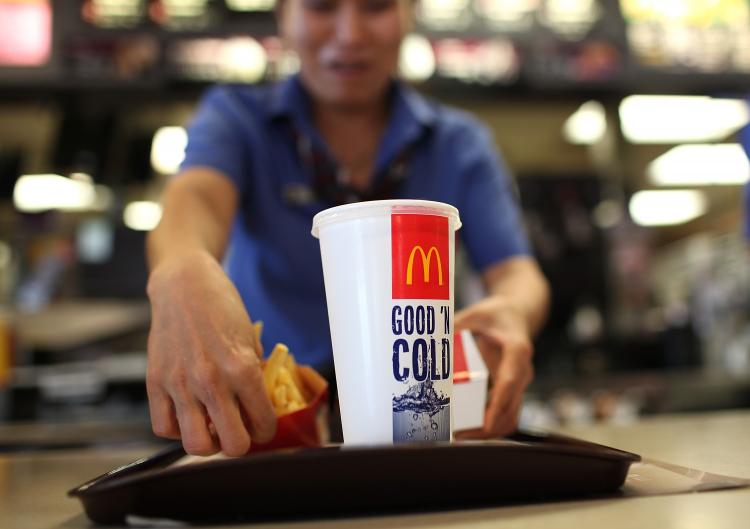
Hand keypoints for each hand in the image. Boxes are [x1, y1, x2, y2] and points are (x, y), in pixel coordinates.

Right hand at [146, 251, 275, 455]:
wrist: (185, 286)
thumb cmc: (222, 309)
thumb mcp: (251, 340)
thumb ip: (254, 377)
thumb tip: (257, 409)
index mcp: (242, 369)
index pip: (262, 425)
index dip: (265, 429)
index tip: (260, 424)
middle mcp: (211, 381)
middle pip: (232, 446)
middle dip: (240, 443)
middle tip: (237, 429)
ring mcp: (181, 384)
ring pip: (196, 445)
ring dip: (208, 441)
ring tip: (211, 425)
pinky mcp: (156, 382)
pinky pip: (164, 428)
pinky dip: (176, 428)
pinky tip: (187, 413)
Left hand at [454, 296, 534, 438]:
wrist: (517, 315)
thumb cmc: (495, 314)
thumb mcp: (474, 313)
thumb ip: (455, 328)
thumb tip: (428, 345)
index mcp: (516, 350)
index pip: (509, 382)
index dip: (497, 405)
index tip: (485, 424)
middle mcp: (523, 371)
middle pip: (511, 410)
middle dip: (486, 428)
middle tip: (456, 435)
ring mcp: (520, 384)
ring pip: (509, 418)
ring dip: (485, 431)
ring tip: (455, 436)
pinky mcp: (512, 391)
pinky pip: (503, 414)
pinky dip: (486, 424)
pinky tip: (462, 427)